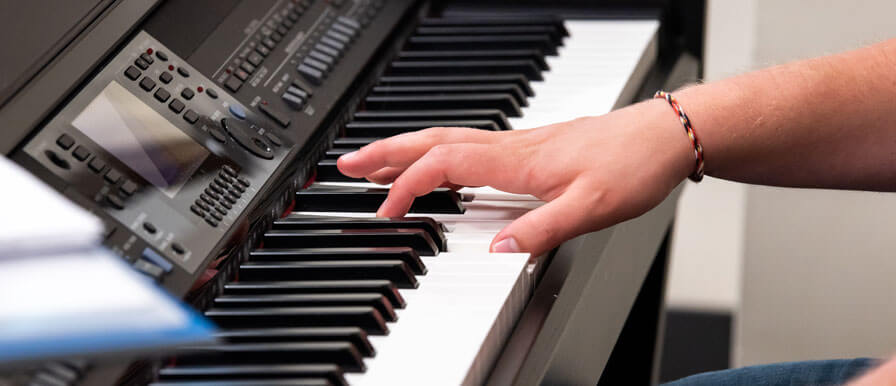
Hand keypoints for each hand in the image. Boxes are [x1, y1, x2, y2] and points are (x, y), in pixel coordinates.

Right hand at [337, 100, 694, 254]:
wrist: (664, 136)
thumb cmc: (631, 165)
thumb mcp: (591, 209)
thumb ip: (541, 229)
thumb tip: (495, 249)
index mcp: (517, 160)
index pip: (444, 165)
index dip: (408, 185)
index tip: (385, 209)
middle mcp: (512, 146)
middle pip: (433, 141)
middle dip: (386, 152)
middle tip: (348, 164)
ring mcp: (519, 143)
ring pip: (447, 139)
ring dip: (406, 149)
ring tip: (375, 162)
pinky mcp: (530, 146)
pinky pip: (467, 144)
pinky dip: (436, 152)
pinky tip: (436, 166)